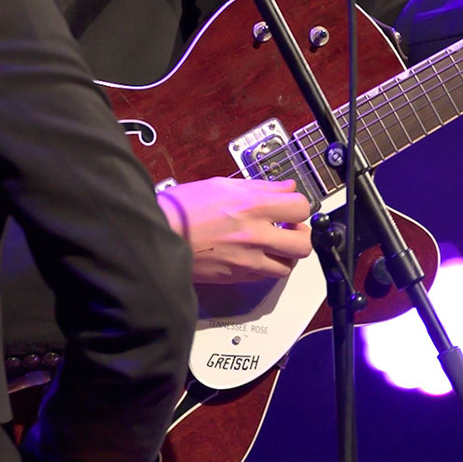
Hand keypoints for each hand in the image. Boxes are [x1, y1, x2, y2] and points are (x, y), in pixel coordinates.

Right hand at [157, 178, 313, 284]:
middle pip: (303, 243)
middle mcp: (255, 234)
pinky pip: (266, 276)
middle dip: (299, 235)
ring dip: (285, 255)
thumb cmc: (183, 208)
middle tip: (288, 229)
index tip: (291, 208)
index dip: (299, 207)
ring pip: (288, 265)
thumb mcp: (222, 184)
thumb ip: (260, 187)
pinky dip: (266, 266)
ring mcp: (248, 259)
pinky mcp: (238, 276)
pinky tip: (255, 255)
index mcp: (252, 205)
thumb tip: (285, 187)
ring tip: (272, 245)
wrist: (159, 234)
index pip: (300, 207)